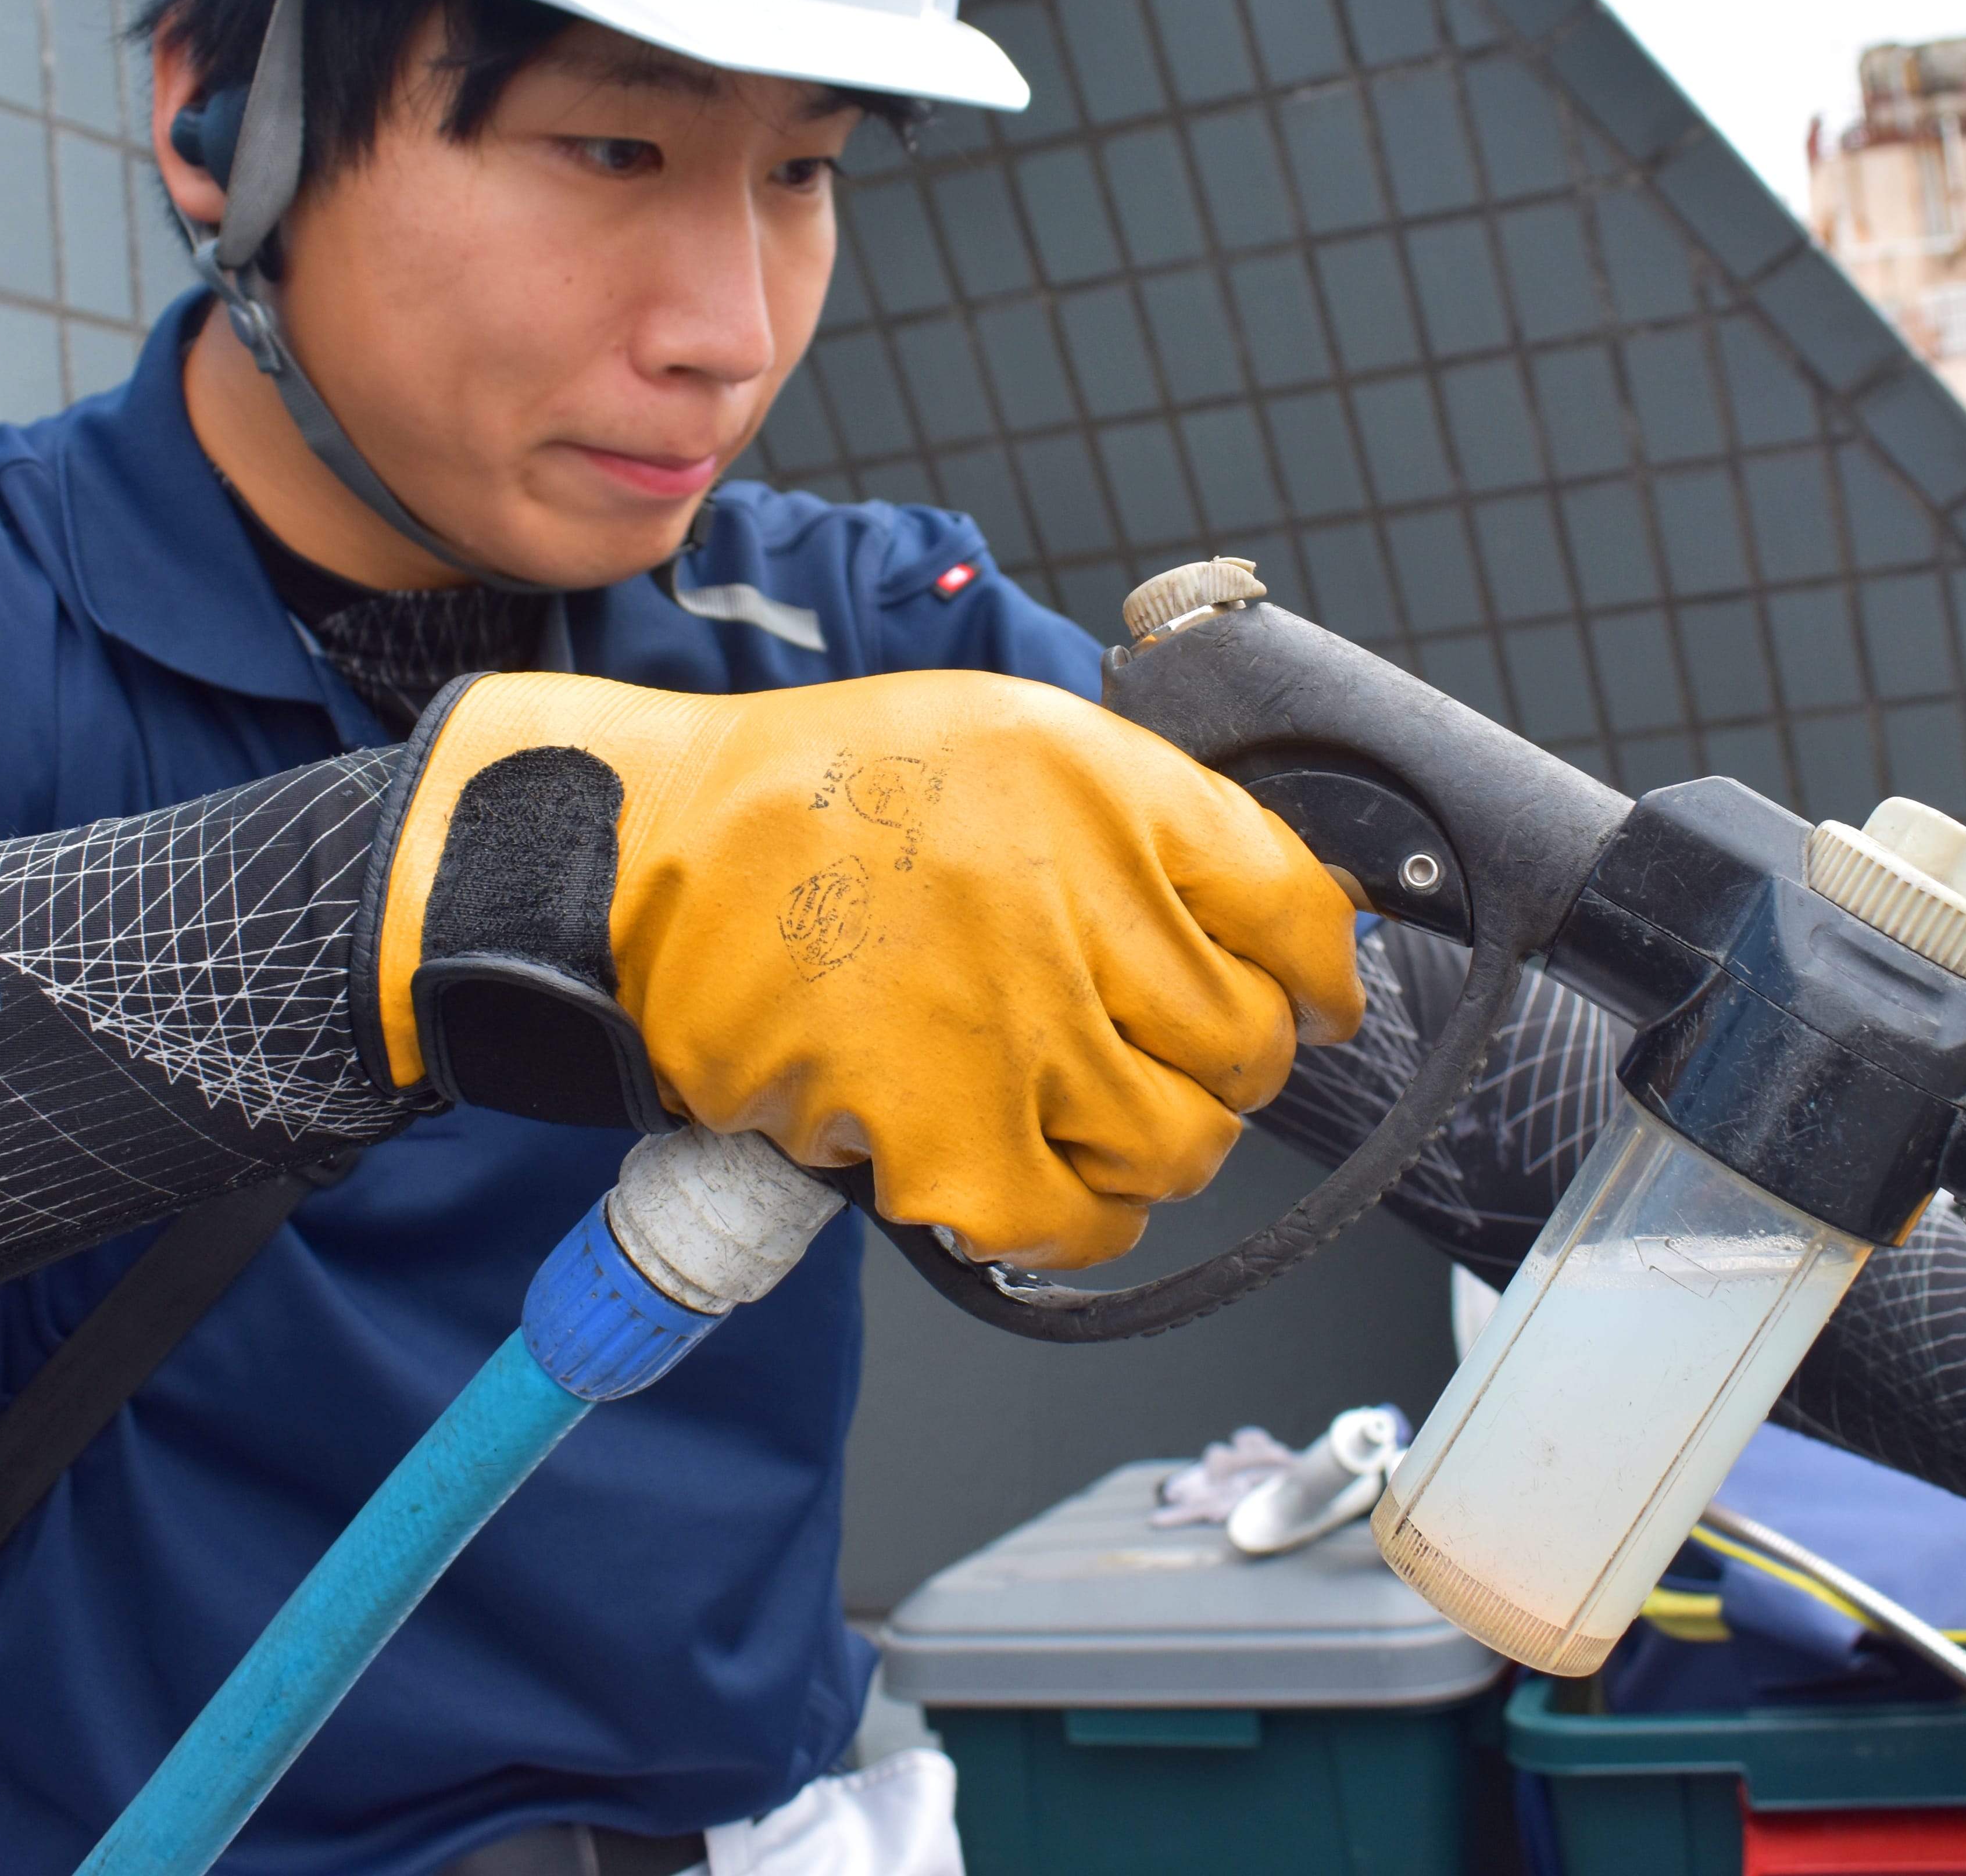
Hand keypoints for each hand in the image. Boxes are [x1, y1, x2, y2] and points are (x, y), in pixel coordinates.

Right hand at [374, 670, 1361, 1268]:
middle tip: (1151, 1058)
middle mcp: (1080, 901)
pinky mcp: (947, 1135)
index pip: (1297, 909)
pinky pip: (1077, 1226)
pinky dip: (1070, 1226)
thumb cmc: (808, 800)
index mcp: (1106, 789)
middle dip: (1218, 1068)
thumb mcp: (1003, 738)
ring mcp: (1019, 1027)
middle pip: (1251, 1046)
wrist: (643, 858)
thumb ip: (1132, 820)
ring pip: (1182, 1146)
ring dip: (1142, 1146)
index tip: (1312, 1002)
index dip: (1322, 973)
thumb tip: (1262, 922)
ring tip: (1071, 1113)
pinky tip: (1025, 1184)